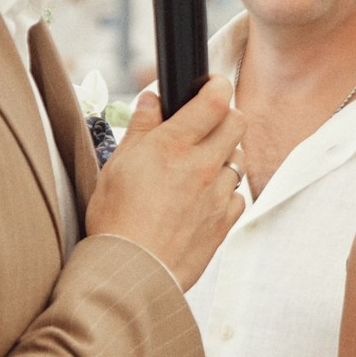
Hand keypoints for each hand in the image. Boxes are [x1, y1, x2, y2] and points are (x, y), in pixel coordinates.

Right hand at [89, 74, 246, 289]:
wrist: (132, 271)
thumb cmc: (116, 219)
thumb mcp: (117, 165)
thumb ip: (141, 127)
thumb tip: (153, 98)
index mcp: (173, 146)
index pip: (215, 100)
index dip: (218, 85)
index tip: (212, 85)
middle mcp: (202, 166)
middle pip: (238, 123)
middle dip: (225, 117)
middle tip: (206, 125)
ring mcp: (217, 195)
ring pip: (239, 159)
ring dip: (224, 156)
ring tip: (198, 167)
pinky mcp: (225, 222)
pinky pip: (238, 195)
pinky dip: (226, 192)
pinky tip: (203, 198)